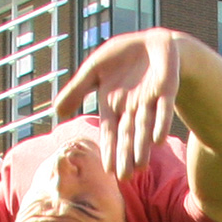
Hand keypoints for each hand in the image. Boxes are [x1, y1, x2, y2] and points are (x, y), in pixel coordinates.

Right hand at [54, 29, 180, 177]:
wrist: (152, 43)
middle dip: (126, 155)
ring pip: (145, 126)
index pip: (111, 132)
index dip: (110, 150)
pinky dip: (160, 123)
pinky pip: (163, 108)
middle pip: (128, 135)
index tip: (109, 171)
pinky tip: (158, 140)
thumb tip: (56, 112)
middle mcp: (131, 108)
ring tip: (141, 166)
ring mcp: (149, 100)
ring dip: (143, 146)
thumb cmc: (121, 58)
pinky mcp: (166, 89)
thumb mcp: (93, 70)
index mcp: (113, 106)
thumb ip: (76, 90)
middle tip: (126, 177)